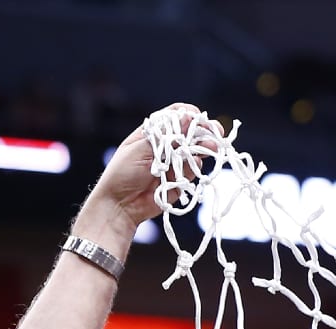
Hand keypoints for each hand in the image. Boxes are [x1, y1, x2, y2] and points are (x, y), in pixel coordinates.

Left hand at [74, 102, 219, 241]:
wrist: (118, 206)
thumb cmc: (122, 174)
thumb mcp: (140, 148)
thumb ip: (164, 134)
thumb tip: (188, 116)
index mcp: (153, 133)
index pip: (176, 116)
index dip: (189, 115)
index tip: (199, 118)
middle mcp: (166, 146)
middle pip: (191, 133)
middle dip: (205, 131)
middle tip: (216, 132)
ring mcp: (174, 164)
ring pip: (196, 152)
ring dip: (204, 148)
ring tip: (211, 148)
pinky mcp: (179, 181)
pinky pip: (192, 172)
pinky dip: (194, 169)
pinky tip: (193, 167)